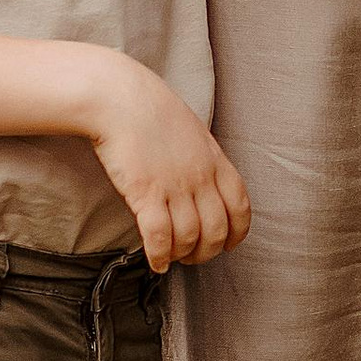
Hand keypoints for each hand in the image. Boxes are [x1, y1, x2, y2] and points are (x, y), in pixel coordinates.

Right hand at [86, 63, 252, 269]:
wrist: (120, 97)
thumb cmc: (151, 110)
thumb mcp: (192, 132)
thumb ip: (203, 159)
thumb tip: (204, 183)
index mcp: (215, 160)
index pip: (241, 206)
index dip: (237, 232)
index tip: (227, 243)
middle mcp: (200, 176)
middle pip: (217, 229)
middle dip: (208, 251)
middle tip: (194, 257)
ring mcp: (174, 185)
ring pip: (190, 238)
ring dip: (182, 255)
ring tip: (172, 258)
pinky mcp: (145, 193)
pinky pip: (159, 237)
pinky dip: (160, 256)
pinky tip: (155, 262)